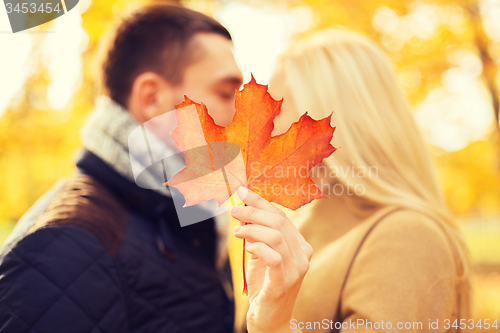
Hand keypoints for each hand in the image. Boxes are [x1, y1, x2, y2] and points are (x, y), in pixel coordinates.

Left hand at [231, 186, 311, 332]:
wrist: (272, 321)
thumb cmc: (265, 286)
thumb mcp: (259, 256)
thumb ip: (255, 235)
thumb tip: (242, 211)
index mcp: (300, 245)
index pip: (281, 216)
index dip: (261, 201)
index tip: (242, 191)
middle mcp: (303, 255)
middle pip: (278, 222)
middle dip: (253, 211)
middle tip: (234, 209)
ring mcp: (296, 270)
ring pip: (275, 236)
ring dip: (252, 228)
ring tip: (237, 232)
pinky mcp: (283, 284)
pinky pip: (274, 258)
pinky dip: (258, 247)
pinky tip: (248, 248)